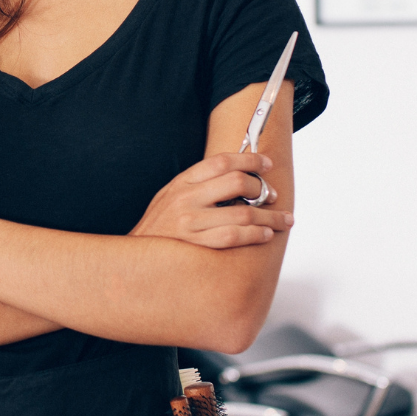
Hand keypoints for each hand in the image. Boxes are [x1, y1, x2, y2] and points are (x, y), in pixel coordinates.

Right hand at [129, 152, 293, 248]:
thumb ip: (198, 185)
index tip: (266, 163)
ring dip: (269, 216)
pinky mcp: (195, 243)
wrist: (135, 256)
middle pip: (236, 183)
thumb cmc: (160, 226)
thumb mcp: (171, 196)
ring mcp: (190, 221)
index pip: (221, 161)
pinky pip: (234, 237)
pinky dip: (255, 235)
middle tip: (272, 195)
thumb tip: (238, 175)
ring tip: (282, 219)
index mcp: (181, 182)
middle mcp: (185, 198)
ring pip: (242, 213)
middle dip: (262, 188)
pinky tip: (264, 235)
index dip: (250, 160)